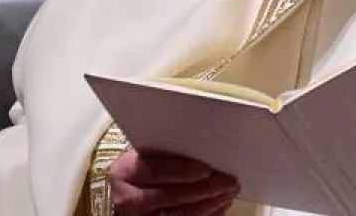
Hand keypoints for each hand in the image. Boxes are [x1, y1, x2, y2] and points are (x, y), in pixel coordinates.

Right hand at [108, 148, 238, 215]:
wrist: (130, 188)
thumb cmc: (146, 165)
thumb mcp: (150, 154)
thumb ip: (170, 152)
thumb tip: (207, 146)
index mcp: (126, 171)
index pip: (154, 171)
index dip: (181, 171)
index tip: (206, 169)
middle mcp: (128, 198)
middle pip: (169, 196)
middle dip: (203, 189)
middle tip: (228, 181)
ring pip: (178, 214)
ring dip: (209, 203)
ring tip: (229, 192)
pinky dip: (206, 214)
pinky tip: (220, 205)